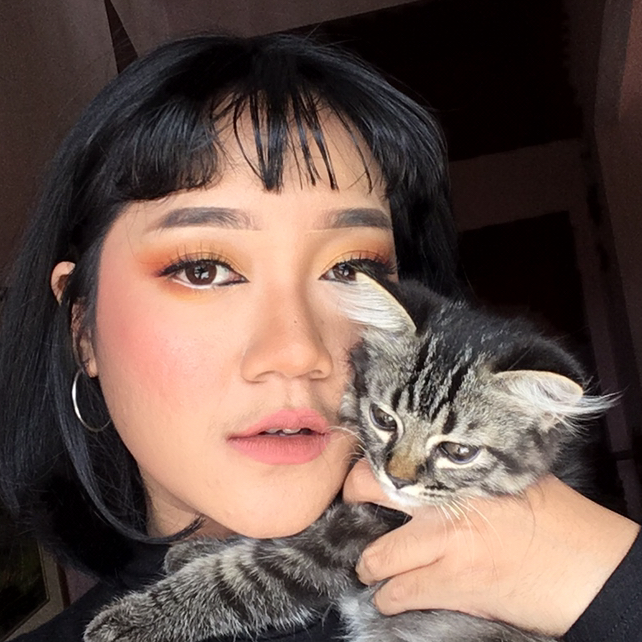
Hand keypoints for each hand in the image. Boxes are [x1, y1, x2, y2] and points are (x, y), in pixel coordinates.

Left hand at [343, 459, 638, 635]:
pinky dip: (390, 599)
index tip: (361, 474)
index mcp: (458, 471)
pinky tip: (390, 598)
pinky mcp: (453, 586)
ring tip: (370, 567)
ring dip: (370, 565)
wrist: (588, 567)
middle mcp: (444, 502)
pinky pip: (401, 594)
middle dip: (353, 500)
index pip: (396, 455)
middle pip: (371, 488)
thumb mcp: (513, 477)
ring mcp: (445, 546)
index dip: (369, 465)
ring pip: (378, 556)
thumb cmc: (557, 518)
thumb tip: (446, 464)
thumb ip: (474, 469)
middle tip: (352, 509)